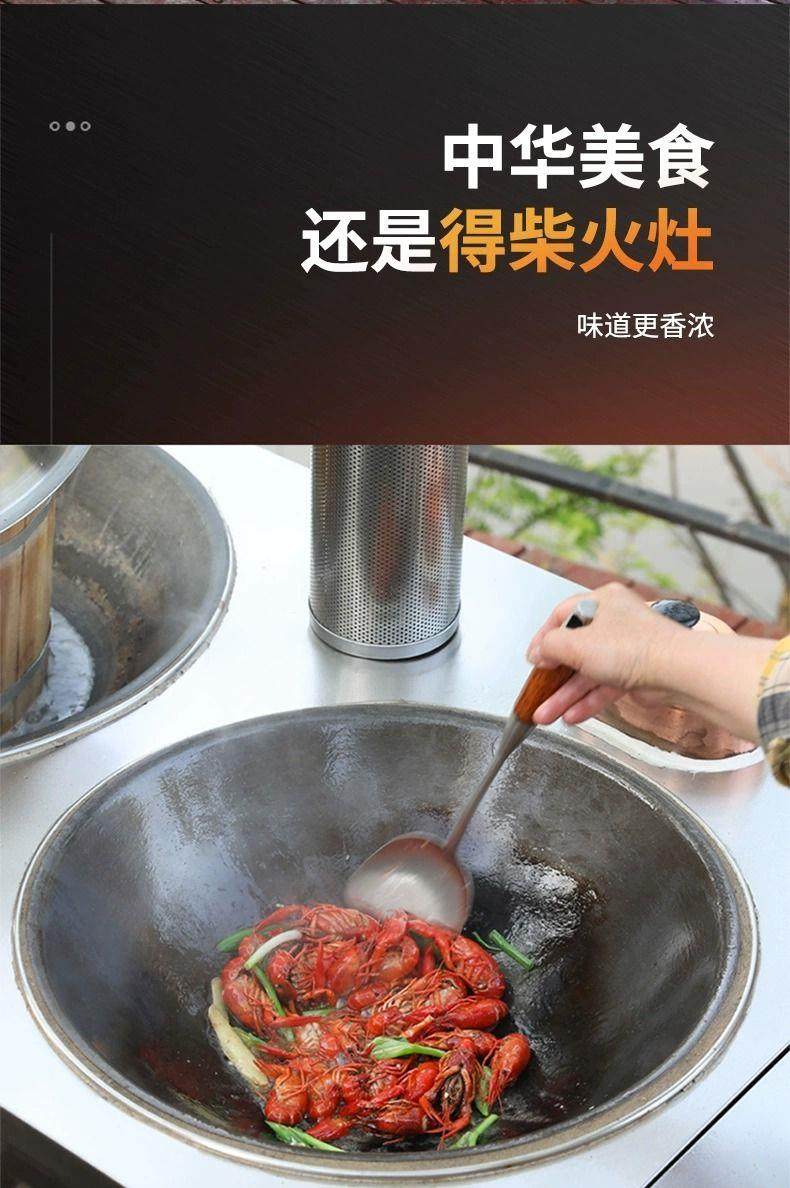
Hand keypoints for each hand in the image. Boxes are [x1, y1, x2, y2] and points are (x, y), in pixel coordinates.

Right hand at [527, 583, 683, 725]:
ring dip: (566, 694)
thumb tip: (537, 652)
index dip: (543, 639)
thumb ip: (550, 646)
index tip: (533, 658)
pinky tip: (571, 714)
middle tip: (537, 690)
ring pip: (588, 672)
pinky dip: (588, 701)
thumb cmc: (635, 647)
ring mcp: (626, 648)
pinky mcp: (635, 672)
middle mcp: (614, 622)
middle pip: (574, 649)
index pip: (562, 616)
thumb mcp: (577, 644)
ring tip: (546, 713)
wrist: (676, 671)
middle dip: (553, 676)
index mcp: (601, 601)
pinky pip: (604, 687)